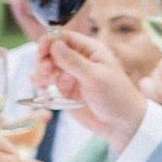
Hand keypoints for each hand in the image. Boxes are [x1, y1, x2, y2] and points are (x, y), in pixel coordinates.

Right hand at [43, 30, 150, 147]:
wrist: (120, 123)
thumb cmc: (116, 96)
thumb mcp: (95, 77)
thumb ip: (73, 61)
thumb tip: (54, 44)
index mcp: (90, 50)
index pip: (64, 37)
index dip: (50, 42)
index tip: (42, 51)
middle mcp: (78, 59)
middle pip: (52, 51)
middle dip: (44, 59)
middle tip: (45, 72)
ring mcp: (70, 75)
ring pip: (47, 66)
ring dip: (40, 71)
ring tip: (41, 82)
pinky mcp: (65, 90)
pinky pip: (48, 82)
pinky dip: (41, 83)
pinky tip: (41, 87)